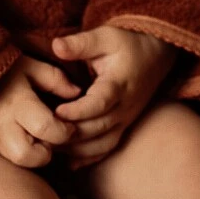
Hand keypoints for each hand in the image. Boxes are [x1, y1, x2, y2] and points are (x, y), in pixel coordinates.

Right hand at [0, 55, 81, 167]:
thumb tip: (77, 93)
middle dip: (45, 153)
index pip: (46, 128)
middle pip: (27, 157)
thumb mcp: (28, 66)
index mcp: (17, 104)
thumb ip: (55, 79)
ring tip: (38, 139)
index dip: (64, 131)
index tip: (67, 124)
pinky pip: (12, 161)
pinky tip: (28, 140)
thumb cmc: (1, 73)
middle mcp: (4, 127)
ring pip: (18, 164)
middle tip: (50, 138)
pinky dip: (25, 155)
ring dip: (34, 156)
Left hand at [50, 25, 177, 169]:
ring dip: (76, 150)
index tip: (56, 112)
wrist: (155, 56)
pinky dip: (88, 158)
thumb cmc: (127, 44)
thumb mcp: (106, 36)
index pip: (99, 103)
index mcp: (119, 85)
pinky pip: (107, 149)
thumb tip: (56, 46)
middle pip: (97, 128)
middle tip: (44, 134)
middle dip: (70, 134)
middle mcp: (124, 107)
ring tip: (51, 148)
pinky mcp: (123, 128)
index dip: (77, 111)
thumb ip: (80, 43)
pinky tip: (68, 162)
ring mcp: (125, 121)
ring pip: (101, 144)